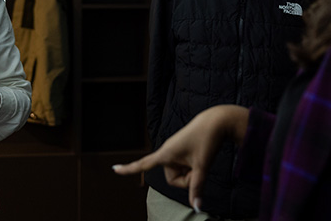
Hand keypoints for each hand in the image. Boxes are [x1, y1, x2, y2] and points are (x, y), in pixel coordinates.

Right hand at [112, 105, 248, 211]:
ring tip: (200, 157)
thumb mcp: (202, 166)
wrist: (216, 122)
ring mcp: (174, 150)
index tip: (114, 169)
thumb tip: (196, 207)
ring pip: (179, 173)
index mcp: (166, 154)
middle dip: (186, 178)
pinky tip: (200, 155)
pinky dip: (191, 166)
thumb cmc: (207, 141)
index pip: (143, 164)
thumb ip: (197, 188)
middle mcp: (167, 152)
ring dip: (190, 171)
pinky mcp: (181, 150)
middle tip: (199, 166)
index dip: (129, 169)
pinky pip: (183, 166)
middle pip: (172, 178)